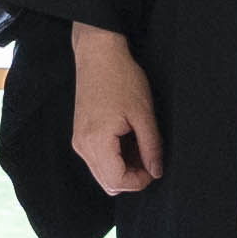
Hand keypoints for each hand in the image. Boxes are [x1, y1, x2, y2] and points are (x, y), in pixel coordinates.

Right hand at [71, 21, 162, 193]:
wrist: (99, 54)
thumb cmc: (121, 78)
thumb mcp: (143, 113)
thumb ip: (151, 146)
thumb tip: (156, 172)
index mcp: (96, 141)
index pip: (117, 181)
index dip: (140, 181)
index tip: (155, 167)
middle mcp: (82, 146)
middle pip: (108, 182)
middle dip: (132, 177)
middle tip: (150, 157)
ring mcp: (79, 141)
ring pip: (103, 173)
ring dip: (124, 168)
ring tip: (141, 145)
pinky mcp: (81, 135)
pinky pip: (98, 159)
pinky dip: (115, 158)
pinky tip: (129, 140)